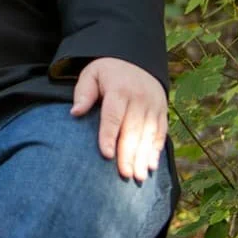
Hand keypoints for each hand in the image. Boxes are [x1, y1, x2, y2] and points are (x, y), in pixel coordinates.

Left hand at [69, 57, 167, 182]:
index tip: (107, 154)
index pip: (113, 116)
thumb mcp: (91, 74)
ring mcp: (153, 105)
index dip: (109, 136)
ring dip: (144, 157)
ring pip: (148, 134)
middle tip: (124, 175)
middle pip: (133, 129)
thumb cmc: (107, 72)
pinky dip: (156, 150)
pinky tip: (151, 166)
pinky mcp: (162, 111)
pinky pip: (160, 133)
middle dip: (128, 153)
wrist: (136, 60)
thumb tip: (75, 113)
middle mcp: (139, 98)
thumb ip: (83, 93)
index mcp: (119, 90)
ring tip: (138, 177)